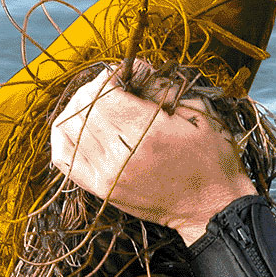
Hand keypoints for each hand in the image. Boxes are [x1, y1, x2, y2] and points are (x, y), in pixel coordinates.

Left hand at [50, 68, 256, 244]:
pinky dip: (66, 137)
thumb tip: (135, 69)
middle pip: (83, 106)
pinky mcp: (102, 190)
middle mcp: (122, 154)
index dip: (112, 75)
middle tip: (112, 87)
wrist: (212, 207)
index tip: (126, 74)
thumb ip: (163, 87)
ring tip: (96, 106)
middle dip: (94, 88)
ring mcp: (107, 175)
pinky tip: (81, 129)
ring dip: (78, 109)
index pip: (106, 91)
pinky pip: (64, 158)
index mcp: (149, 132)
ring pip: (67, 128)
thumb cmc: (211, 158)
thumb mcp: (199, 113)